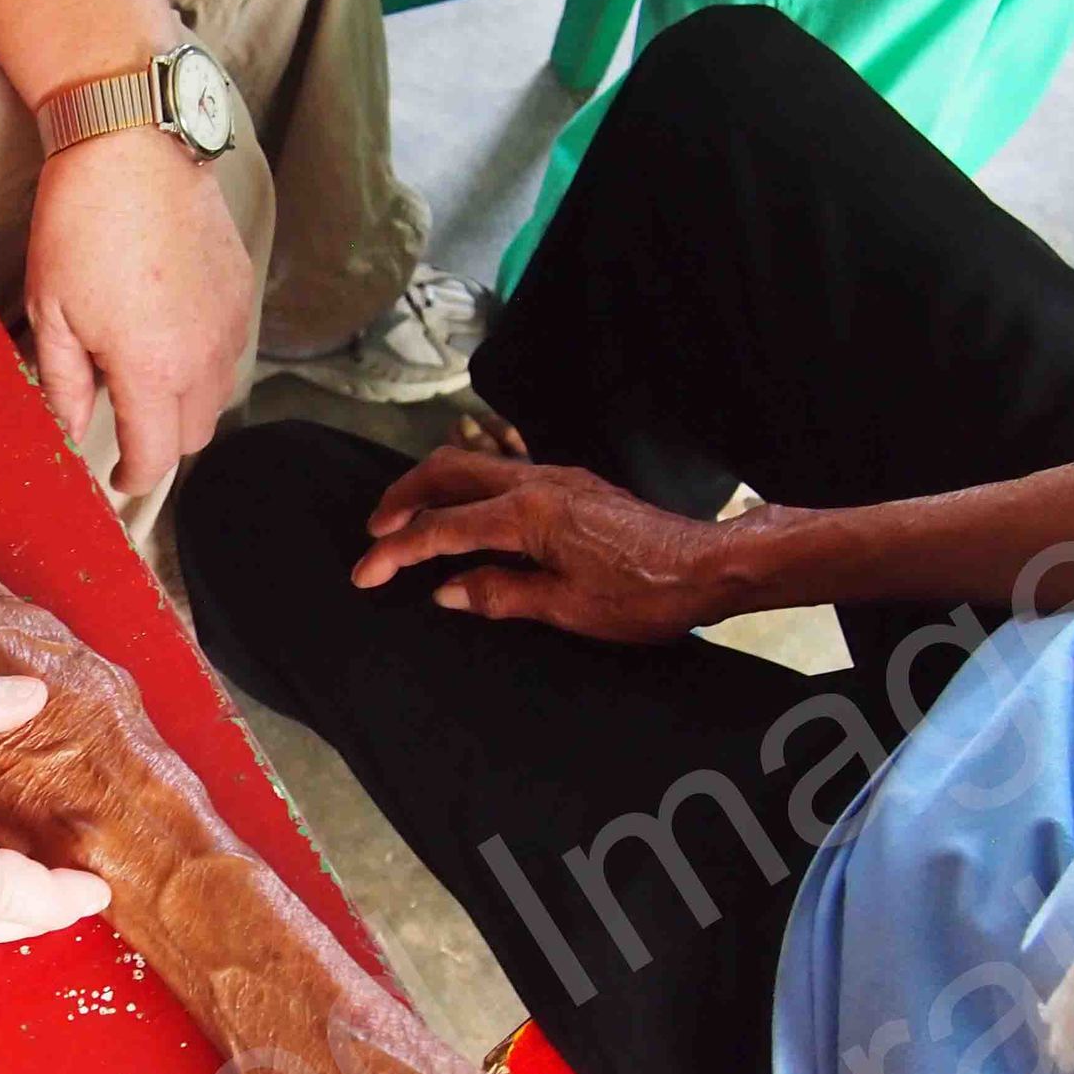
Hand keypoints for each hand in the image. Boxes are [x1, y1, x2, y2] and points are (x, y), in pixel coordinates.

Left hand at [27, 128, 254, 497]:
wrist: (129, 146)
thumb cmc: (80, 225)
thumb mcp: (52, 313)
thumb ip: (64, 385)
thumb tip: (70, 430)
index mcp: (151, 368)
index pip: (156, 456)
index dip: (133, 477)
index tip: (117, 475)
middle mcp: (203, 355)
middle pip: (194, 437)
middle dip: (161, 442)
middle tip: (127, 423)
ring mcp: (230, 323)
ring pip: (218, 397)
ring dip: (186, 403)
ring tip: (146, 372)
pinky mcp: (242, 291)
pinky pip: (231, 351)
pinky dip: (205, 361)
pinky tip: (170, 332)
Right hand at [351, 449, 754, 642]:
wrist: (710, 566)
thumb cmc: (644, 595)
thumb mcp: (567, 608)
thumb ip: (500, 594)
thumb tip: (447, 591)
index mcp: (527, 516)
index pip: (441, 531)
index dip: (396, 553)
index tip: (364, 574)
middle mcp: (536, 483)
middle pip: (447, 471)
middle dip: (403, 497)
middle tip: (376, 530)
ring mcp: (556, 477)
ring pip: (475, 466)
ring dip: (433, 487)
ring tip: (410, 519)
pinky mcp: (573, 484)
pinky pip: (503, 474)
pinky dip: (468, 489)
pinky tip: (468, 516)